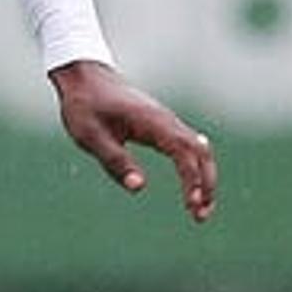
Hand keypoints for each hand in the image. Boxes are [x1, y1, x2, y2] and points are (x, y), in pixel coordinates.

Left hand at [48, 59, 215, 223]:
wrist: (84, 76)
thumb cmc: (85, 106)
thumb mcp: (90, 136)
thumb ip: (114, 161)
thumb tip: (140, 187)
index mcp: (152, 122)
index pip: (184, 153)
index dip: (192, 180)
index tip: (191, 205)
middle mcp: (166, 121)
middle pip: (201, 152)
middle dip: (207, 184)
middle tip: (201, 215)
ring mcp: (166, 122)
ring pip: (198, 150)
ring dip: (204, 178)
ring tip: (199, 209)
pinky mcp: (161, 125)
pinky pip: (187, 147)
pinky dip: (194, 168)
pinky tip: (192, 187)